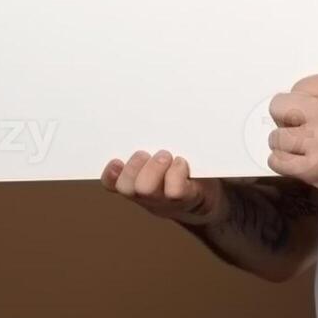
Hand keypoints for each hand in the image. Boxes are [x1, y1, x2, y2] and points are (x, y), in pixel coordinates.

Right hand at [102, 149, 226, 225]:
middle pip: (127, 187)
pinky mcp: (186, 198)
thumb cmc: (179, 171)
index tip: (116, 160)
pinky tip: (181, 163)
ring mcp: (164, 200)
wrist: (206, 199)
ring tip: (166, 155)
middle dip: (134, 167)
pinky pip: (175, 191)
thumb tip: (145, 117)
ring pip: (146, 189)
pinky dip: (176, 173)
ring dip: (154, 168)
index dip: (110, 174)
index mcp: (134, 184)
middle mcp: (145, 196)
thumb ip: (149, 147)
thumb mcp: (159, 161)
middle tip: (146, 153)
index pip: (112, 184)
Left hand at [266, 45, 317, 209]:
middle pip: (278, 108)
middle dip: (286, 119)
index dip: (300, 100)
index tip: (311, 111)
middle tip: (302, 127)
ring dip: (286, 144)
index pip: (295, 87)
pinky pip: (277, 160)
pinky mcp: (315, 169)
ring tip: (304, 147)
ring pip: (275, 137)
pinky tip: (299, 161)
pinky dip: (284, 163)